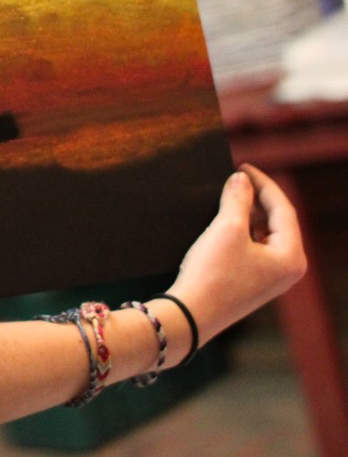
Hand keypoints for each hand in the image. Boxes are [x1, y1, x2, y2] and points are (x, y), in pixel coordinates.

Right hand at [168, 164, 305, 345]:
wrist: (190, 314)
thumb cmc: (212, 273)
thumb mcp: (226, 228)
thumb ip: (237, 199)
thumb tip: (241, 179)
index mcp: (291, 257)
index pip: (283, 209)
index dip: (263, 184)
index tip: (242, 167)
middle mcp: (287, 270)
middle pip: (277, 222)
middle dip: (256, 199)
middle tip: (235, 179)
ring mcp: (270, 279)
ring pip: (264, 235)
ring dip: (247, 215)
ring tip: (227, 197)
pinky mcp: (251, 284)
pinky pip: (253, 249)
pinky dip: (241, 232)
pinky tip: (222, 223)